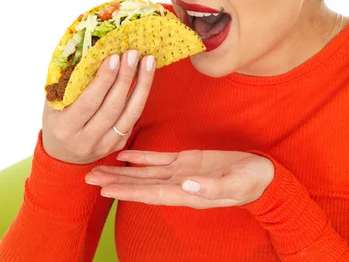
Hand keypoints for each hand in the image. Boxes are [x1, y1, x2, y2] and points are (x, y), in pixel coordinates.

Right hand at [42, 50, 155, 163]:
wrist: (63, 155)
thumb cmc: (57, 120)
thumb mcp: (54, 103)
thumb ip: (68, 82)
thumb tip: (87, 50)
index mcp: (65, 128)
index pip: (88, 103)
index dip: (103, 80)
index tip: (114, 57)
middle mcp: (86, 140)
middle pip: (112, 107)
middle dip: (125, 78)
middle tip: (132, 53)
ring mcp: (105, 145)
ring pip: (130, 114)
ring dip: (142, 85)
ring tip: (148, 61)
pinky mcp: (119, 144)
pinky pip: (134, 118)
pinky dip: (141, 96)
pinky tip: (146, 77)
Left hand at [85, 149, 274, 207]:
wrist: (260, 174)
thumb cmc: (250, 181)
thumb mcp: (235, 183)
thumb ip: (212, 185)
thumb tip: (186, 184)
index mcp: (187, 193)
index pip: (150, 194)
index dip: (127, 191)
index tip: (104, 191)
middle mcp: (177, 184)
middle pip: (140, 185)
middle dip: (114, 183)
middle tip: (88, 178)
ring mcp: (180, 172)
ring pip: (144, 172)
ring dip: (121, 170)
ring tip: (98, 168)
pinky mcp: (186, 159)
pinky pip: (158, 159)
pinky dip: (140, 157)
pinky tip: (124, 154)